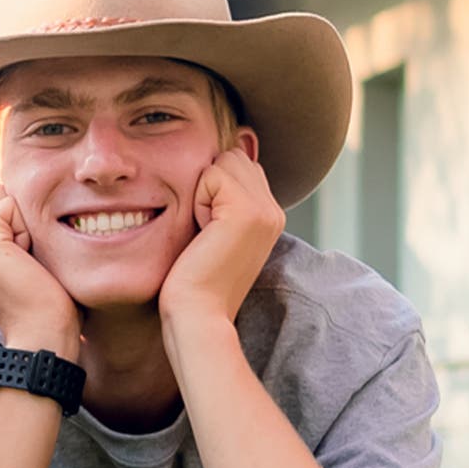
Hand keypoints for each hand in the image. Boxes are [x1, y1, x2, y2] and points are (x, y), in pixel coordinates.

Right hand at [0, 186, 79, 355]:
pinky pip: (9, 205)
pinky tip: (24, 262)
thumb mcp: (18, 260)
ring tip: (24, 263)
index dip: (19, 226)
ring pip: (1, 197)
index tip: (22, 266)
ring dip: (24, 225)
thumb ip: (9, 232)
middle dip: (19, 221)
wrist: (42, 335)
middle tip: (24, 265)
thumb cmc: (45, 304)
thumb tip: (20, 197)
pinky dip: (27, 230)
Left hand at [159, 144, 284, 333]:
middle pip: (233, 157)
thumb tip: (221, 155)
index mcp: (270, 215)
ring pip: (223, 162)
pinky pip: (213, 174)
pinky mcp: (247, 211)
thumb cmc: (193, 277)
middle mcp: (275, 210)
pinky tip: (203, 231)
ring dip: (203, 191)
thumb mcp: (213, 230)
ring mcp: (265, 210)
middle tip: (206, 229)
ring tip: (205, 230)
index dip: (213, 187)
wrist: (198, 312)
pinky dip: (198, 199)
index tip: (209, 228)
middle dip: (208, 185)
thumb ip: (222, 197)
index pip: (240, 165)